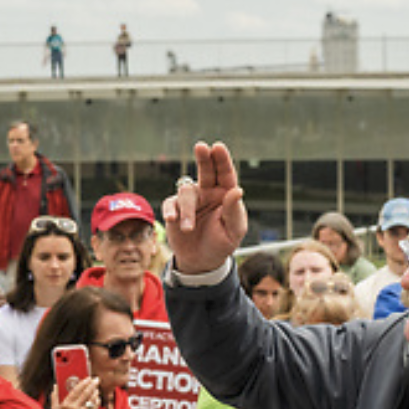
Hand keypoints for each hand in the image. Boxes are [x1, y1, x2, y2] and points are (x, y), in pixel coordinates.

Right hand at [56, 376, 100, 408]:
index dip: (83, 383)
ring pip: (91, 399)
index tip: (88, 378)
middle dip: (92, 385)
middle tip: (96, 379)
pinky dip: (97, 401)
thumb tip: (55, 385)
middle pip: (86, 393)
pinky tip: (97, 397)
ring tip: (96, 387)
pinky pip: (94, 407)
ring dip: (95, 392)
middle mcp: (75, 408)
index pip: (76, 390)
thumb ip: (54, 397)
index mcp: (66, 404)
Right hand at [160, 143, 249, 274]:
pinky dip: (171, 210)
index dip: (222, 159)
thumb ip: (234, 211)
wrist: (201, 262)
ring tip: (188, 229)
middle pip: (206, 170)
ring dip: (187, 210)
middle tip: (201, 147)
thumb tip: (237, 190)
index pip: (226, 173)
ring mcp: (191, 199)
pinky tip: (172, 219)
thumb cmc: (221, 244)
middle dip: (204, 158)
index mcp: (225, 194)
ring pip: (186, 192)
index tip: (218, 147)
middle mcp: (208, 192)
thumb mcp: (234, 231)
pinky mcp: (175, 209)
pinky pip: (171, 204)